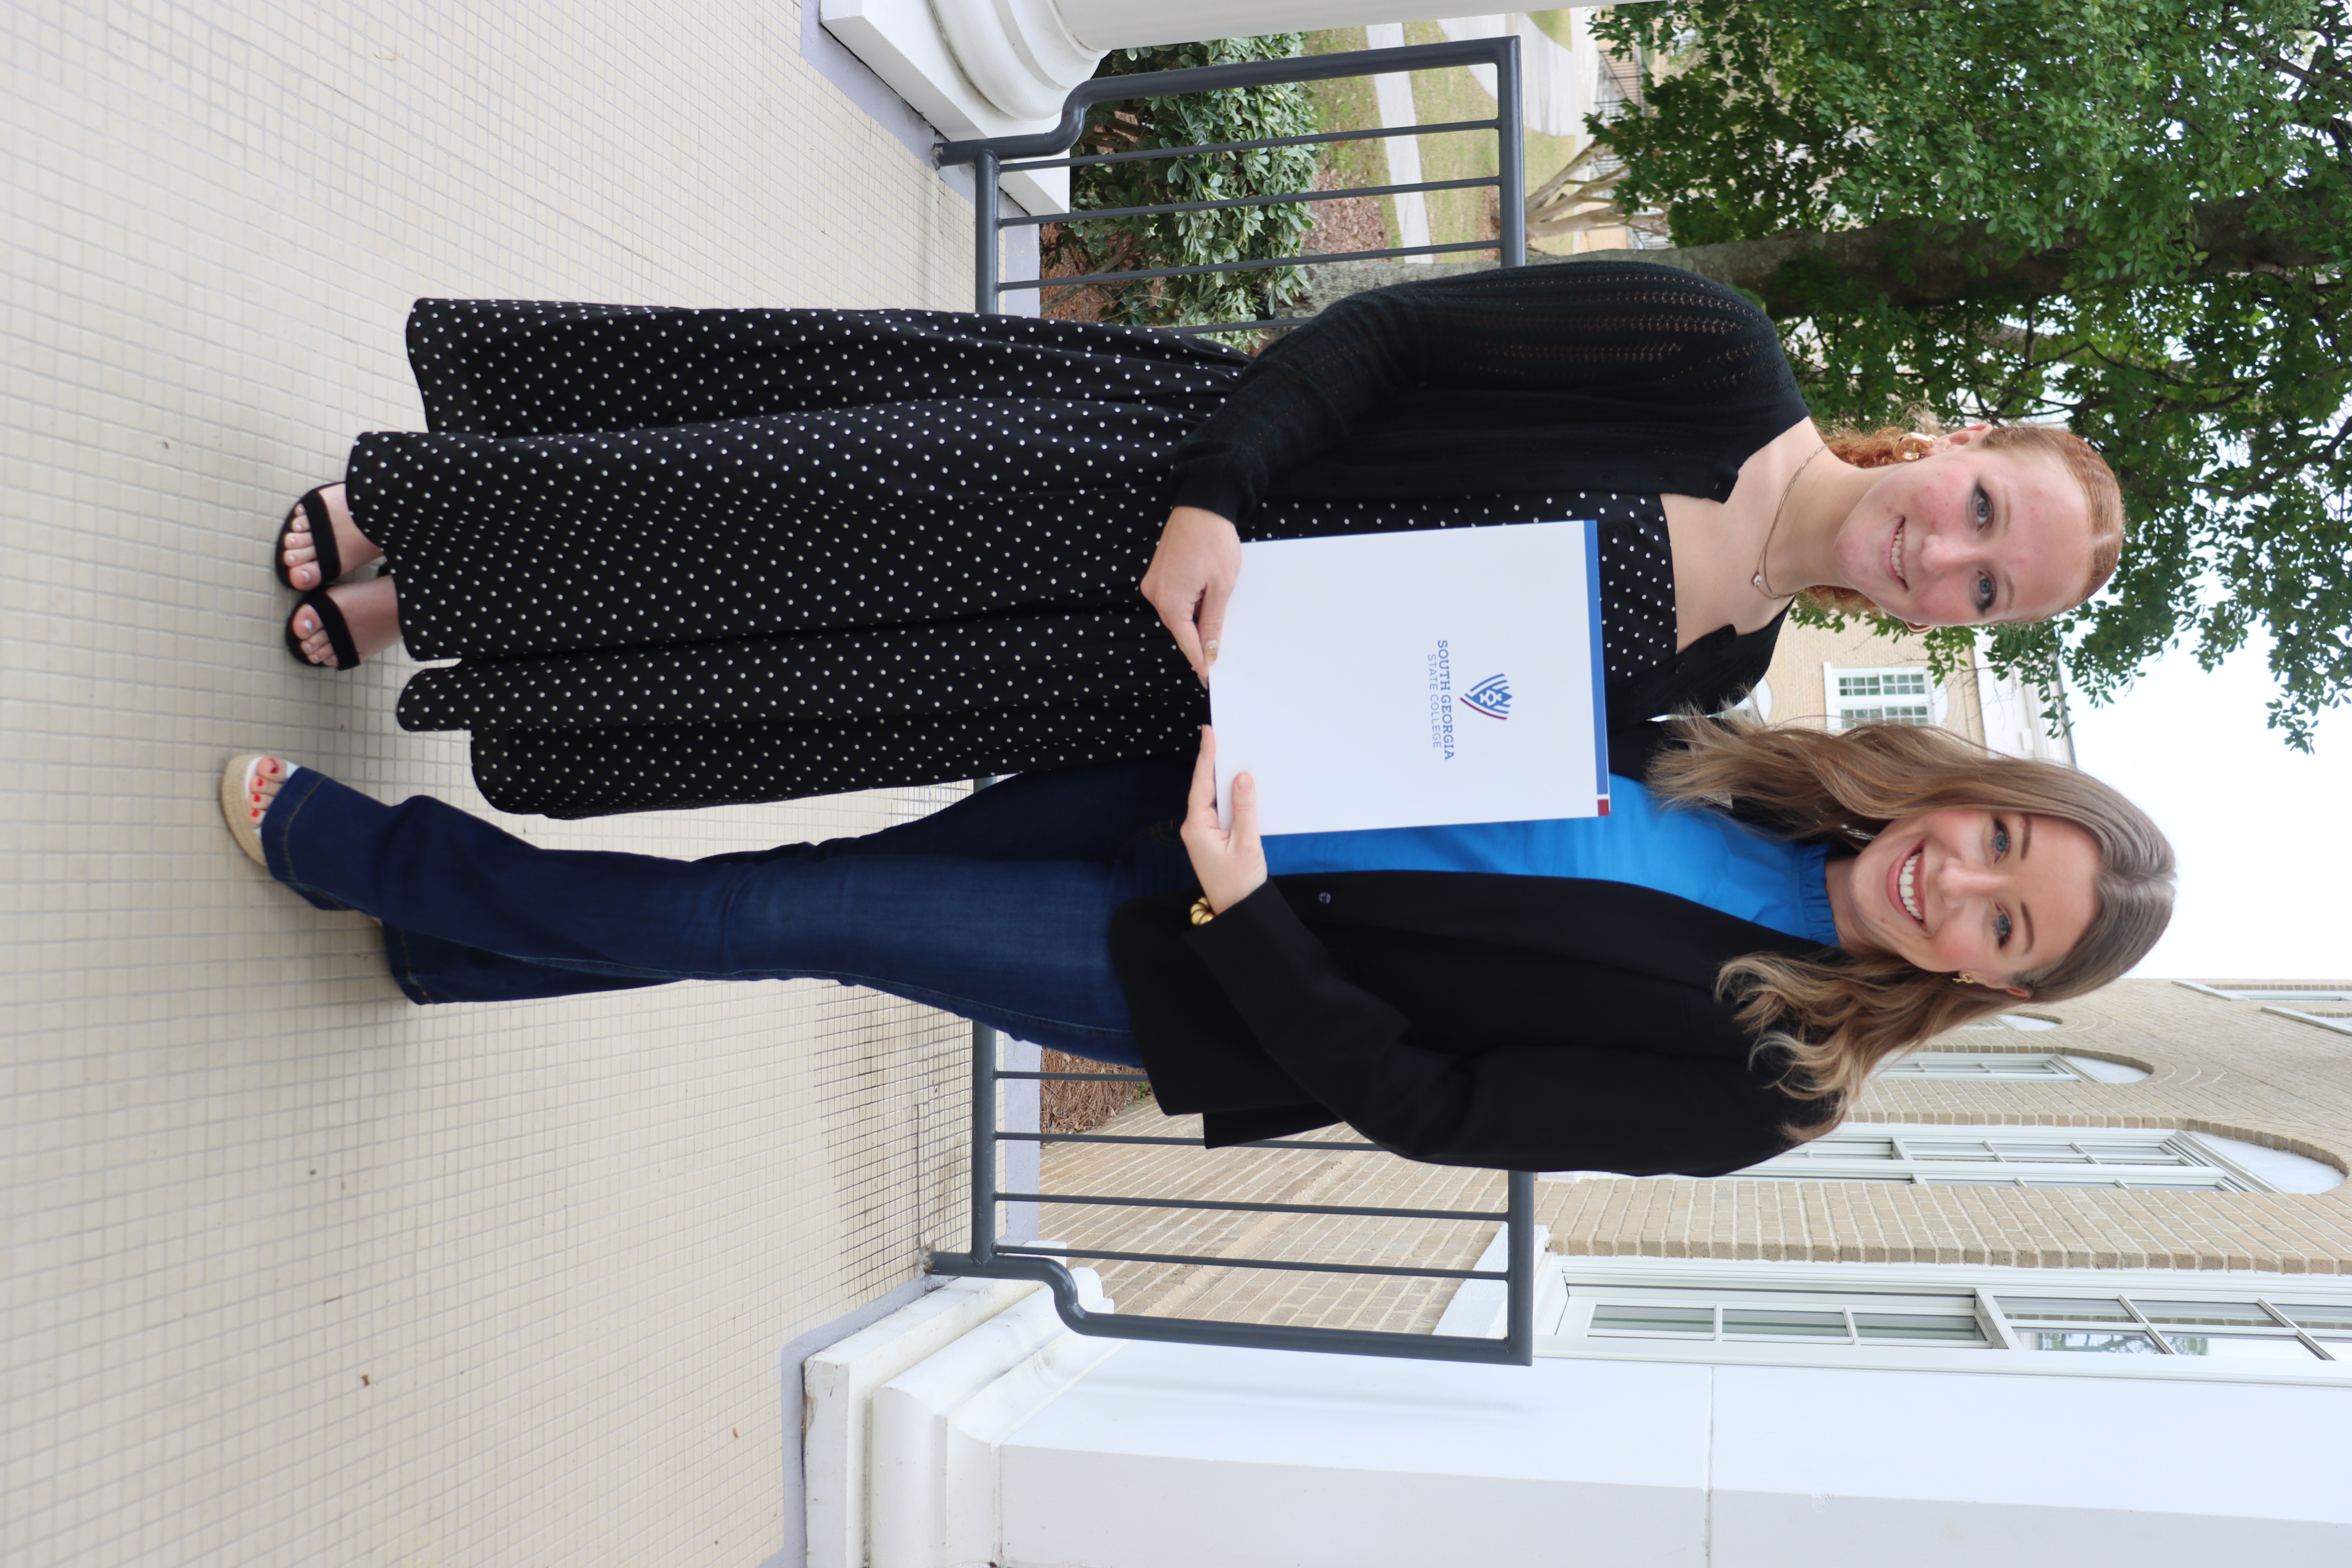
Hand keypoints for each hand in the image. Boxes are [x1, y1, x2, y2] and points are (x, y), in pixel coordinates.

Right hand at [1140, 506, 1240, 684]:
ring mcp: (1154, 584)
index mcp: (1170, 601)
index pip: (1187, 642)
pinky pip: (1175, 599)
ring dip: (1195, 621)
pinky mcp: (1158, 574)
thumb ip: (1213, 621)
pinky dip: (1190, 606)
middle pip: (1180, 629)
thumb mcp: (1222, 586)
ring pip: (1178, 615)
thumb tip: (1211, 650)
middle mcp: (1156, 595)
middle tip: (1220, 659)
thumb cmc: (1214, 541)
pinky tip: (1206, 604)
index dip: (1200, 661)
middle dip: (1199, 642)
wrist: (1202, 504)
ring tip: (1218, 627)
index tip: (1209, 679)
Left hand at [1181, 728, 1266, 914]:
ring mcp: (1202, 834)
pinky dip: (1227, 796)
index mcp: (1197, 827)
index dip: (1205, 756)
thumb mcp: (1246, 843)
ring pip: (1211, 798)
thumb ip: (1244, 809)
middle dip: (1211, 761)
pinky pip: (1218, 810)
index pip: (1201, 783)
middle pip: (1203, 787)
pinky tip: (1237, 785)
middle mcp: (1195, 828)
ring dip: (1220, 778)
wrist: (1238, 912)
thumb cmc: (1240, 883)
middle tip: (1218, 735)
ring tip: (1229, 753)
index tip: (1208, 733)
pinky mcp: (1212, 839)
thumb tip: (1242, 778)